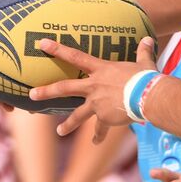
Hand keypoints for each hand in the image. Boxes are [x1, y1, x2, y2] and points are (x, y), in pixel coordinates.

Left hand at [28, 37, 156, 139]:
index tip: (42, 44)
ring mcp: (97, 104)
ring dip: (67, 124)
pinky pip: (99, 130)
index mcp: (101, 70)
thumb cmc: (146, 77)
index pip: (75, 56)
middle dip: (46, 91)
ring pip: (77, 115)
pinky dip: (98, 136)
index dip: (57, 49)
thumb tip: (149, 39)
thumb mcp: (144, 63)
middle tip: (31, 95)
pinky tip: (95, 142)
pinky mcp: (104, 118)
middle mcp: (94, 87)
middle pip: (64, 88)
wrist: (147, 97)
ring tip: (59, 131)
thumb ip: (143, 51)